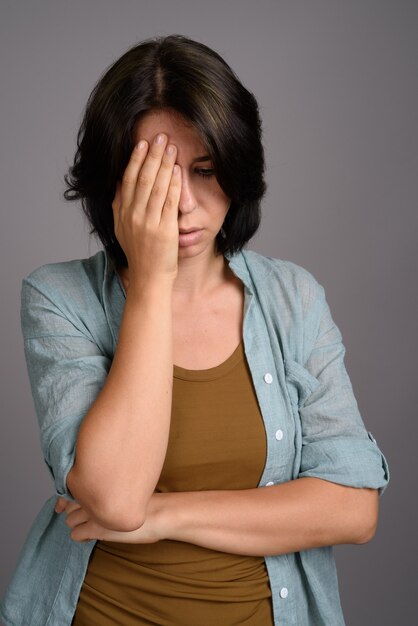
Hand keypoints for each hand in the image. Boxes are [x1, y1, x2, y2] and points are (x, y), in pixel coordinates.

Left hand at [55, 495, 166, 543]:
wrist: (160, 513)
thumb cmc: (148, 500)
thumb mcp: (127, 487)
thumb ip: (109, 486)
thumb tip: (100, 489)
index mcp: (100, 481)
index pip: (72, 486)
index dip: (68, 496)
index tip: (69, 503)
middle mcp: (94, 494)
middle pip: (69, 504)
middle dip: (75, 511)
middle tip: (87, 516)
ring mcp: (93, 512)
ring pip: (70, 520)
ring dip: (77, 523)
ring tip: (90, 526)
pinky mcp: (96, 529)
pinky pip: (75, 534)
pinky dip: (81, 536)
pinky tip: (91, 537)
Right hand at [112, 134, 181, 288]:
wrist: (148, 279)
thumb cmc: (140, 255)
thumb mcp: (122, 229)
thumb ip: (119, 205)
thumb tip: (119, 182)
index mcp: (122, 214)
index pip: (128, 180)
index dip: (135, 160)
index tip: (142, 143)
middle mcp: (133, 216)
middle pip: (142, 178)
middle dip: (152, 155)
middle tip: (160, 136)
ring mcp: (148, 223)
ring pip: (156, 186)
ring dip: (164, 164)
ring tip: (171, 147)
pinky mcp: (164, 230)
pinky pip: (169, 202)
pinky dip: (173, 184)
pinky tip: (178, 170)